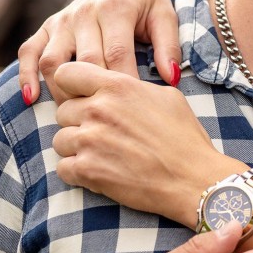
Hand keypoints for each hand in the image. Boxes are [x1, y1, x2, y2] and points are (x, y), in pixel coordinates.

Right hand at [18, 0, 182, 104]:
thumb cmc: (148, 3)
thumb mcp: (165, 17)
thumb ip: (169, 46)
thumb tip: (171, 79)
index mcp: (116, 9)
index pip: (116, 54)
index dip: (123, 85)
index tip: (131, 111)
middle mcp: (85, 13)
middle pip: (84, 62)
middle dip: (93, 93)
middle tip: (105, 121)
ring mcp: (63, 20)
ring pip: (53, 60)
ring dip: (61, 90)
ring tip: (73, 116)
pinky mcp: (48, 26)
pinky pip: (29, 51)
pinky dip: (26, 74)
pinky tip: (31, 98)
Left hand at [51, 61, 229, 220]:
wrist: (193, 178)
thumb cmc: (185, 138)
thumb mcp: (166, 97)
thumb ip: (133, 87)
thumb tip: (119, 87)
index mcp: (117, 86)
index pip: (66, 73)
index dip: (70, 86)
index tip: (80, 97)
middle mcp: (98, 109)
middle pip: (62, 111)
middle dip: (77, 122)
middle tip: (101, 133)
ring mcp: (90, 141)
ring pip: (59, 140)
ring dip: (76, 148)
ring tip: (101, 155)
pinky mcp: (87, 171)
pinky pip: (62, 167)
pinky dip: (76, 172)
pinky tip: (98, 171)